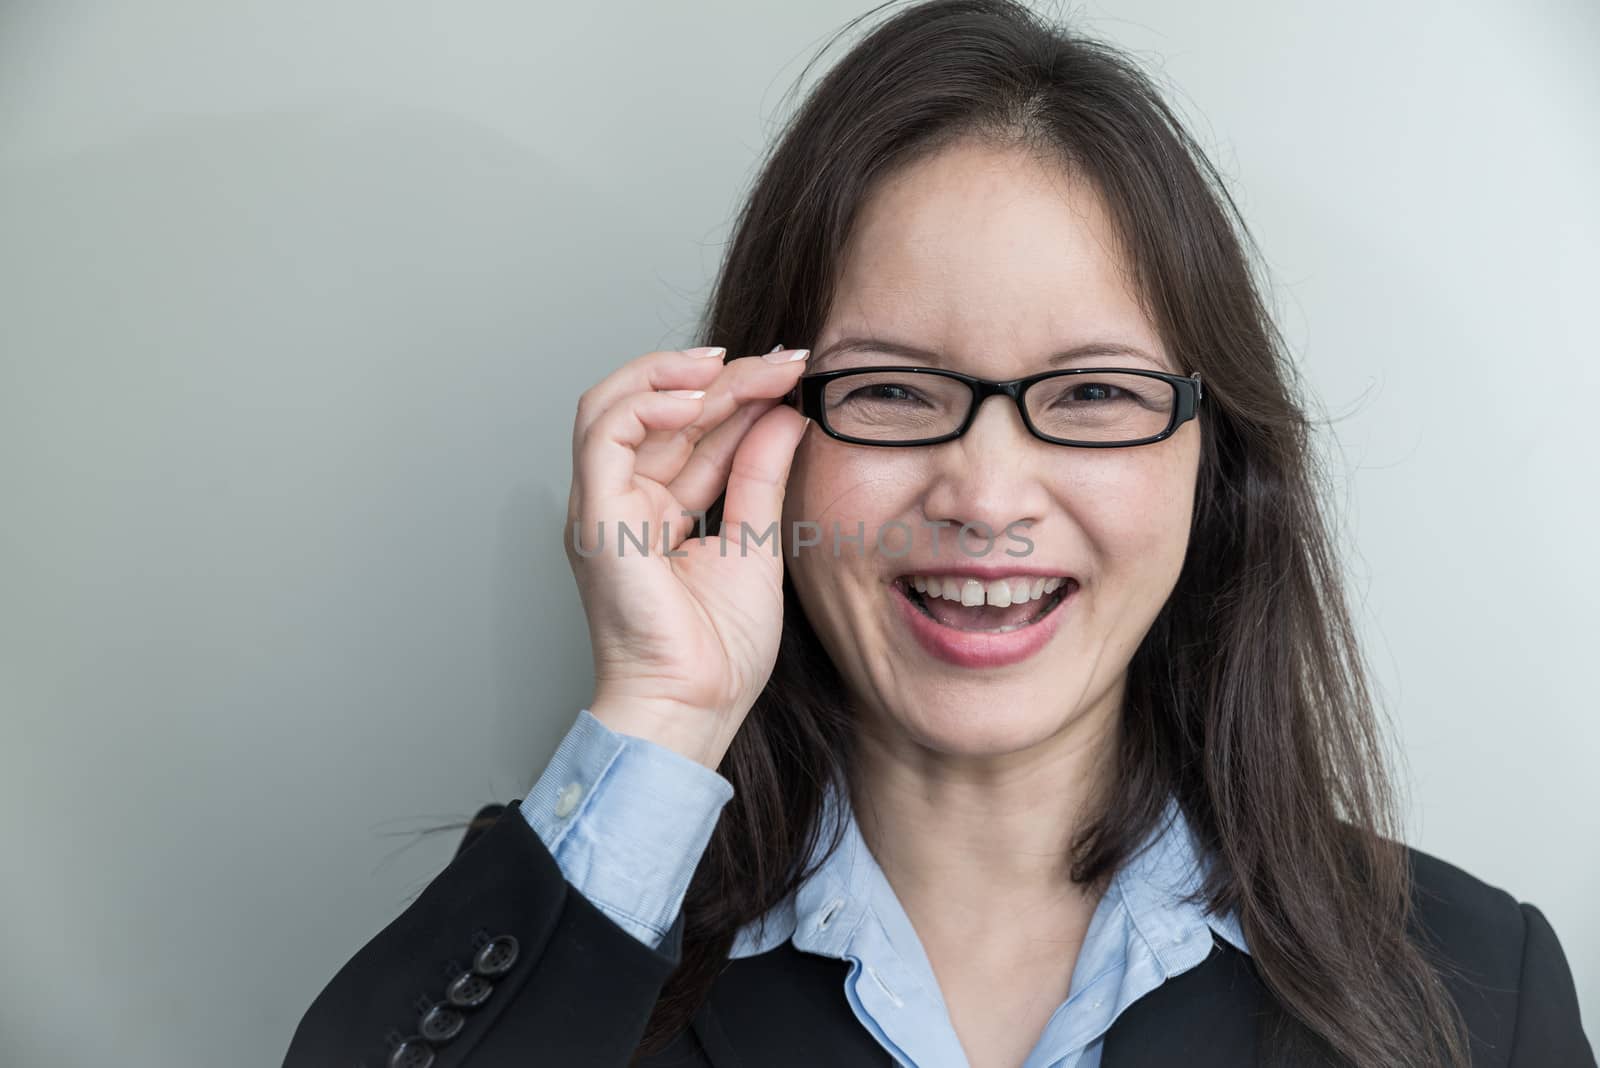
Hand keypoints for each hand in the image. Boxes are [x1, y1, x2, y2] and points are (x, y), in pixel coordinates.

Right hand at [564, 344, 811, 768]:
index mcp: (658, 512)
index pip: (695, 433)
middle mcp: (624, 501)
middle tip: (784, 360)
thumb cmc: (717, 652)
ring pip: (620, 404)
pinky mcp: (592, 513)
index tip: (793, 373)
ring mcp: (602, 505)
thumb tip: (783, 414)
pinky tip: (699, 394)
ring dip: (680, 374)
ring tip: (740, 365)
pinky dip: (646, 401)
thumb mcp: (756, 542)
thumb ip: (760, 475)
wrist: (694, 705)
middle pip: (664, 413)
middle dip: (726, 377)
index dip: (742, 396)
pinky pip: (602, 431)